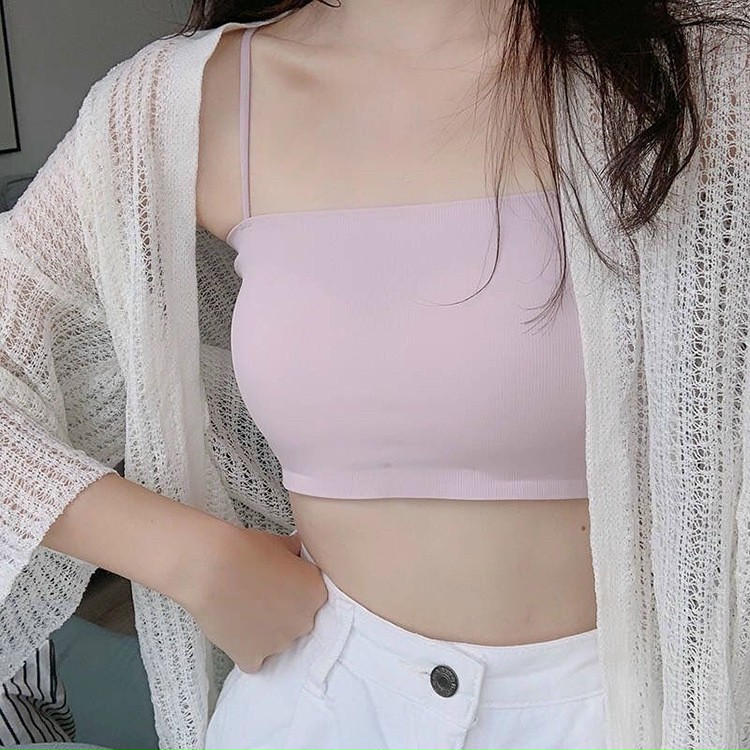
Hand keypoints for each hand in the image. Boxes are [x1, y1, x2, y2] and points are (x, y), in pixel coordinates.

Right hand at [181, 526, 327, 672]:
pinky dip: (247, 648)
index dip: (296, 588)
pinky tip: (239, 630)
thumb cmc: (246, 551)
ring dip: (266, 629)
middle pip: (298, 620)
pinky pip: (255, 659)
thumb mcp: (282, 543)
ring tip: (245, 607)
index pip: (313, 596)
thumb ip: (297, 553)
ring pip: (278, 640)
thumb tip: (297, 552)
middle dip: (284, 610)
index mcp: (316, 593)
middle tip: (263, 593)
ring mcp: (279, 643)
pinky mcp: (252, 656)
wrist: (211, 568)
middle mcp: (303, 622)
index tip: (282, 582)